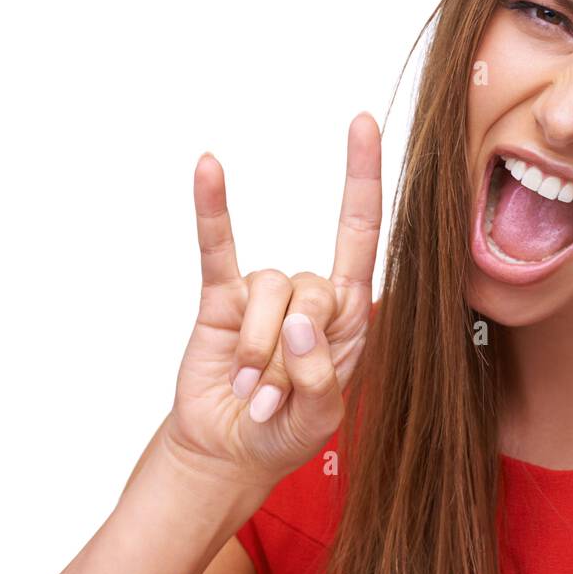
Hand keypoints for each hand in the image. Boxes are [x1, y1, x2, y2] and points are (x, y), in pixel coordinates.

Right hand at [162, 112, 382, 490]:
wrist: (230, 450)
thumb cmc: (286, 431)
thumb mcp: (319, 418)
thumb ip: (318, 380)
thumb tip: (303, 327)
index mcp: (350, 314)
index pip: (362, 234)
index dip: (363, 180)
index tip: (362, 122)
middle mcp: (312, 295)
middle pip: (312, 287)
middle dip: (292, 353)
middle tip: (274, 398)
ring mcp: (264, 295)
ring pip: (267, 292)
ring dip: (257, 351)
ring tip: (249, 390)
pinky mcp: (219, 299)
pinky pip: (217, 248)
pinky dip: (213, 210)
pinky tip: (209, 168)